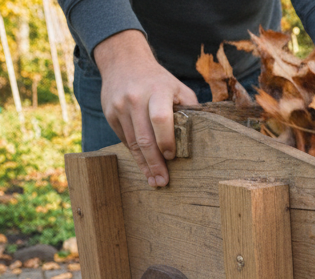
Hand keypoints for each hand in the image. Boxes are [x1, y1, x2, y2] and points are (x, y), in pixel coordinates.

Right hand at [94, 30, 196, 187]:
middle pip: (145, 137)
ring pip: (132, 142)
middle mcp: (136, 98)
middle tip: (162, 181)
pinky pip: (124, 139)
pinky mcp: (110, 113)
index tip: (172, 157)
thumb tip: (204, 134)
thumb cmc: (158, 80)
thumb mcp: (178, 87)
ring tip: (154, 181)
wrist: (123, 61)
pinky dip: (135, 154)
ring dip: (144, 164)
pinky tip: (144, 166)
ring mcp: (120, 106)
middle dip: (154, 163)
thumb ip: (189, 109)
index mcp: (157, 90)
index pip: (161, 119)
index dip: (166, 140)